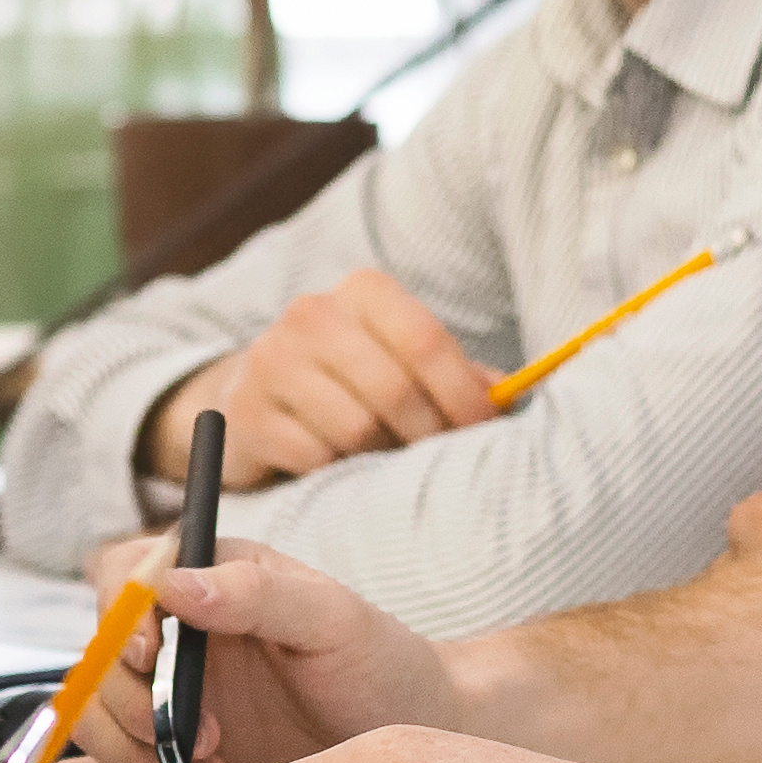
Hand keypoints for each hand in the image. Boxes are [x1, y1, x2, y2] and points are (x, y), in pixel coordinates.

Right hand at [28, 545, 458, 762]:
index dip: (122, 616)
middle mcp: (178, 638)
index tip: (151, 657)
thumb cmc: (380, 665)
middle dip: (138, 705)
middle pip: (100, 658)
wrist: (407, 741)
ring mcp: (169, 700)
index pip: (125, 576)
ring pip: (96, 717)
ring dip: (134, 754)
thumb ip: (258, 593)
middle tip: (200, 739)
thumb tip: (176, 582)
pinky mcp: (168, 757)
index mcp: (210, 581)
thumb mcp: (333, 619)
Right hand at [142, 271, 485, 487]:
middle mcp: (313, 314)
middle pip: (394, 389)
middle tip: (437, 458)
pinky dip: (335, 470)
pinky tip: (336, 464)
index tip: (482, 430)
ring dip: (380, 455)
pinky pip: (312, 456)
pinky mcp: (246, 413)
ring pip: (354, 428)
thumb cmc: (354, 380)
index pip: (425, 340)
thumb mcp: (404, 361)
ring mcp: (272, 361)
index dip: (462, 394)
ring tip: (385, 457)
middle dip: (427, 434)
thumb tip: (515, 398)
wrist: (254, 396)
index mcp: (365, 292)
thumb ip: (460, 375)